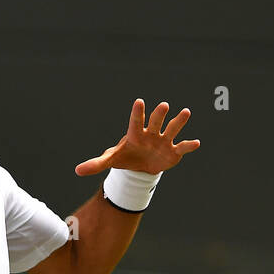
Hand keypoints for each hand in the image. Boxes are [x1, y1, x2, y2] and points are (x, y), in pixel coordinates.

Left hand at [75, 98, 199, 176]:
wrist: (141, 166)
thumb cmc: (126, 157)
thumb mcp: (111, 161)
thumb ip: (96, 164)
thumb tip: (77, 170)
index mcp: (135, 133)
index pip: (135, 121)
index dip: (137, 113)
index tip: (138, 102)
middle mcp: (151, 133)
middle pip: (155, 121)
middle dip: (158, 115)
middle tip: (163, 106)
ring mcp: (164, 140)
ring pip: (172, 129)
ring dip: (178, 122)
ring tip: (185, 112)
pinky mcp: (173, 151)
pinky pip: (182, 147)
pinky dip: (189, 145)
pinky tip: (196, 143)